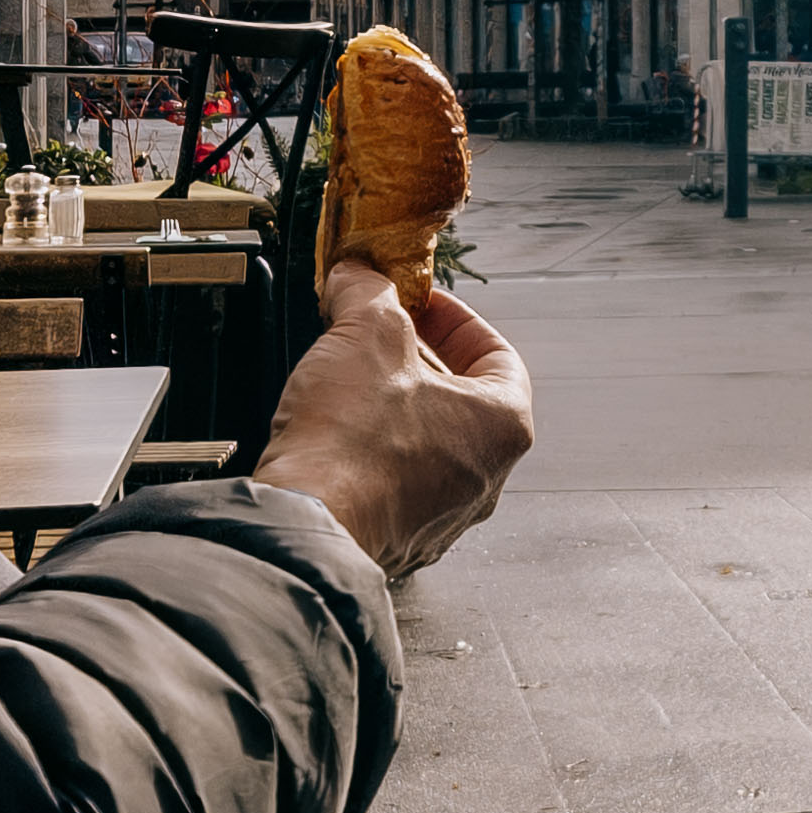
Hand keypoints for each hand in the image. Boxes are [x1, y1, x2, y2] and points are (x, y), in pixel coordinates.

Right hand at [252, 261, 533, 576]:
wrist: (307, 526)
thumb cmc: (354, 441)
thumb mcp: (365, 333)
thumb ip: (368, 292)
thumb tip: (359, 274)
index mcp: (503, 426)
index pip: (498, 355)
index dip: (455, 319)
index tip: (418, 303)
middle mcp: (485, 477)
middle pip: (462, 399)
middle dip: (417, 359)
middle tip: (376, 335)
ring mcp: (444, 515)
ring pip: (427, 443)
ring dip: (393, 406)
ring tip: (349, 379)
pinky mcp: (399, 537)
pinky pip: (393, 482)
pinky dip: (370, 452)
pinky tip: (333, 433)